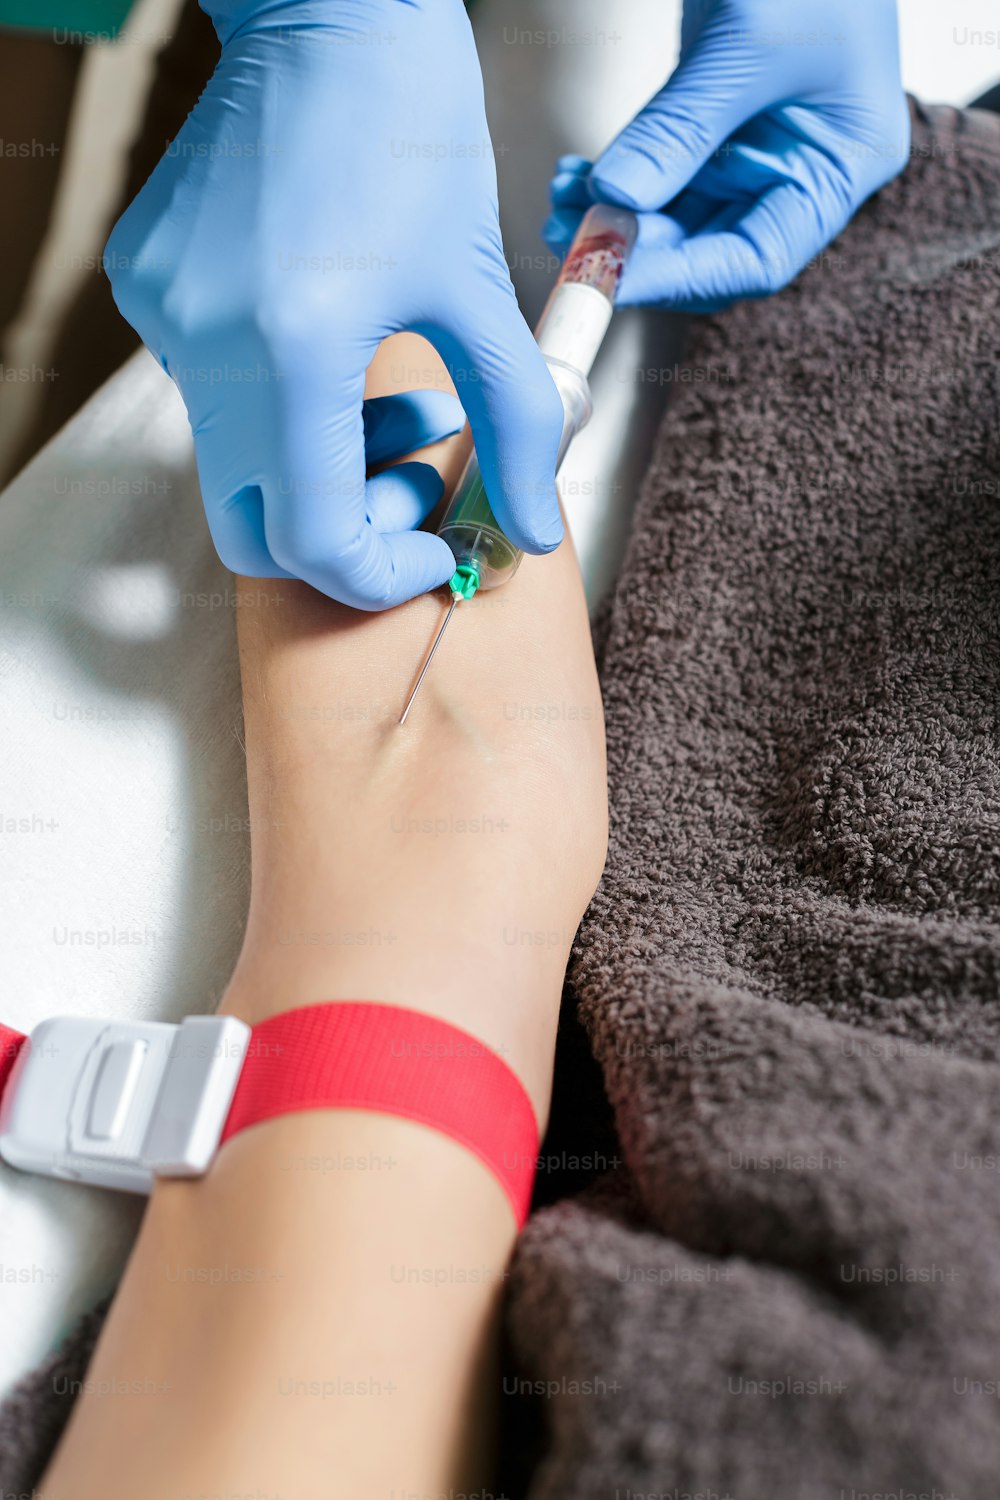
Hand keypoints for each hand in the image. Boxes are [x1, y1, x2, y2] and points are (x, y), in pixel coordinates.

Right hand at [105, 0, 563, 608]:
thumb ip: (514, 424)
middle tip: (417, 467)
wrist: (328, 11)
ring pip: (237, 461)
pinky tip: (333, 332)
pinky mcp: (146, 286)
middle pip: (257, 528)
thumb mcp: (480, 290)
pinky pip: (211, 392)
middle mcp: (207, 344)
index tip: (432, 548)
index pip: (315, 543)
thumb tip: (527, 528)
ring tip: (393, 383)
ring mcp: (164, 316)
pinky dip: (278, 398)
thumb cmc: (413, 133)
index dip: (380, 573)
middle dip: (348, 528)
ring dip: (322, 455)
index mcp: (291, 350)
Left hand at [544, 0, 909, 311]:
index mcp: (841, 166)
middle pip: (713, 247)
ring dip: (619, 216)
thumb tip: (614, 203)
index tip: (612, 275)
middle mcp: (803, 169)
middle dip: (639, 247)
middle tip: (571, 240)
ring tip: (563, 202)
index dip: (682, 277)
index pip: (759, 258)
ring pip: (680, 215)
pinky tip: (577, 177)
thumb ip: (681, 128)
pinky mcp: (720, 118)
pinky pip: (666, 172)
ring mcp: (761, 145)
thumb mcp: (745, 43)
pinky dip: (622, 180)